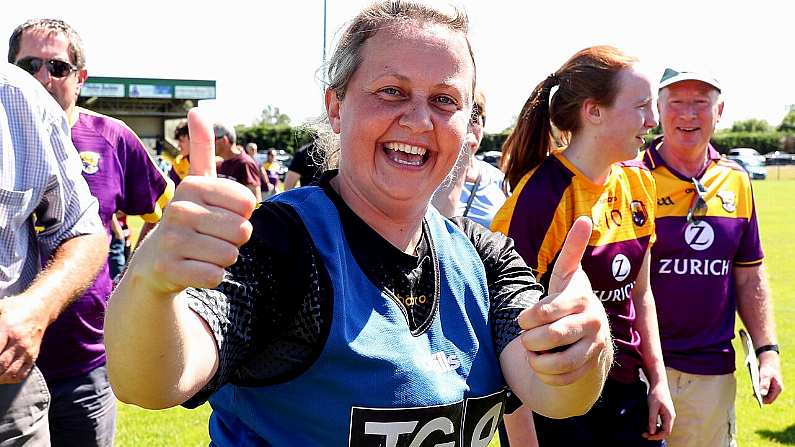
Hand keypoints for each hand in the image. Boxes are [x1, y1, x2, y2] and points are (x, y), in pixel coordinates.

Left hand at [0, 296, 47, 382]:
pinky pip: (22, 374)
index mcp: (7, 329)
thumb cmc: (14, 308)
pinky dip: (9, 379)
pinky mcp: (33, 355)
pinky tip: (1, 377)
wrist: (40, 308)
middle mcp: (19, 342)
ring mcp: (27, 350)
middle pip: (0, 365)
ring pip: (10, 373)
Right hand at [132, 108, 255, 294]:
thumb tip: (196, 110)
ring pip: (231, 255)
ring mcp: (170, 240)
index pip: (248, 204)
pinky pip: (215, 276)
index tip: (218, 215)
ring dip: (223, 259)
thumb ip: (201, 149)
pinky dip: (211, 277)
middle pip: (242, 231)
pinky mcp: (168, 269)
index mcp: (192, 186)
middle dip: (233, 240)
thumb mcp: (196, 184)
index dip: (241, 215)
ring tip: (200, 253)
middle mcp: (178, 209)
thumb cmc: (188, 221)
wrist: (155, 264)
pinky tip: (192, 269)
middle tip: (208, 238)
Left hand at [517, 216, 610, 385]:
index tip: (523, 320)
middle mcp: (593, 321)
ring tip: (535, 351)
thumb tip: (584, 217)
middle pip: (547, 338)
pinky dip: (545, 374)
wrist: (590, 336)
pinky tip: (545, 363)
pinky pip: (560, 378)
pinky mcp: (590, 368)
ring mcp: (594, 347)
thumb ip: (572, 249)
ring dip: (536, 358)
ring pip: (555, 361)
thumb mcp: (567, 276)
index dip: (527, 319)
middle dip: (529, 339)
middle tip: (527, 336)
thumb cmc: (569, 301)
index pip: (545, 312)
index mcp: (581, 297)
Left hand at [643, 382, 674, 440]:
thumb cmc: (656, 394)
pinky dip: (656, 425)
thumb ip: (652, 419)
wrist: (659, 383)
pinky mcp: (665, 412)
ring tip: (645, 431)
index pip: (666, 432)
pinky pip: (662, 422)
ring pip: (664, 427)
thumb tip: (652, 432)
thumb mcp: (652, 407)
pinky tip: (649, 425)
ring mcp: (668, 414)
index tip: (647, 437)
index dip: (657, 436)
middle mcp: (671, 417)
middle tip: (644, 434)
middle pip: (665, 431)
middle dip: (655, 434)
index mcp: (670, 416)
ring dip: (655, 430)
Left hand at [759, 351, 782, 403]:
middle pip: (767, 397)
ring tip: (754, 387)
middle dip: (760, 396)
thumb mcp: (765, 376)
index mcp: (777, 389)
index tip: (754, 397)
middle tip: (753, 393)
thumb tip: (762, 394)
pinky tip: (754, 385)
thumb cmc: (768, 367)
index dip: (762, 400)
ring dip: (759, 392)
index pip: (770, 400)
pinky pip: (763, 389)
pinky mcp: (769, 384)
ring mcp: (773, 387)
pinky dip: (759, 388)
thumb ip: (764, 385)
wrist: (769, 360)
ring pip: (765, 394)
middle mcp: (776, 389)